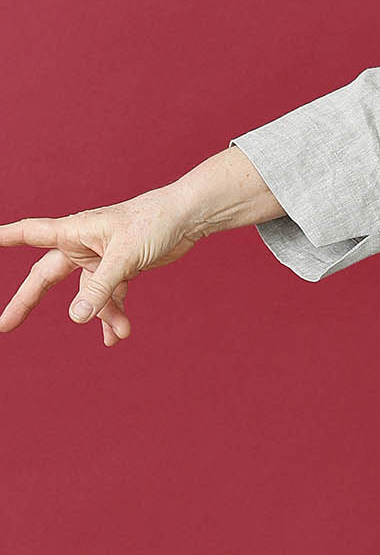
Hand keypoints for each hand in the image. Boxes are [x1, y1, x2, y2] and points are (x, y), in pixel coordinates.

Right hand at [0, 147, 281, 347]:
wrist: (187, 218)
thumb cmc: (153, 223)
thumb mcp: (124, 258)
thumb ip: (99, 289)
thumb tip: (75, 319)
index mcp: (74, 231)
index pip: (28, 234)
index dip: (4, 239)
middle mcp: (81, 245)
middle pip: (45, 277)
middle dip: (27, 301)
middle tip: (5, 325)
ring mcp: (100, 259)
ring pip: (87, 295)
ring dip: (101, 315)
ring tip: (121, 334)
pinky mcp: (121, 269)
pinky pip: (109, 298)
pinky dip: (113, 315)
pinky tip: (117, 336)